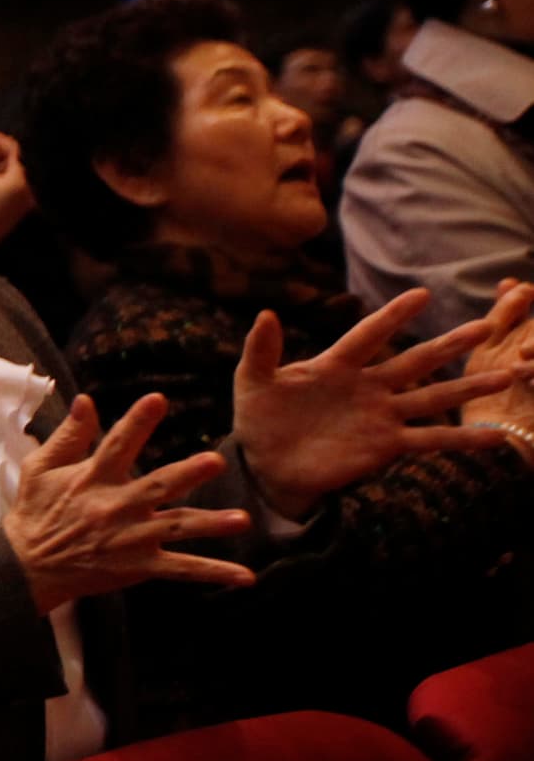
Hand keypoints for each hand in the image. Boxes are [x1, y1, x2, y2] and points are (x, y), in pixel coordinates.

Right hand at [5, 394, 254, 612]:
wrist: (25, 566)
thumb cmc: (34, 511)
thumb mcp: (39, 468)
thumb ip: (68, 435)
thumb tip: (86, 400)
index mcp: (93, 479)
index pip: (117, 444)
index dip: (137, 422)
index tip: (158, 399)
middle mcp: (115, 507)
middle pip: (157, 487)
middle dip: (187, 474)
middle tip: (216, 461)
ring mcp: (130, 539)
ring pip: (176, 528)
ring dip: (210, 524)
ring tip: (241, 520)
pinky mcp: (138, 566)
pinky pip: (181, 570)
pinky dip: (212, 573)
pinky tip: (245, 577)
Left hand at [237, 286, 529, 518]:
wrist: (266, 466)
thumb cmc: (259, 419)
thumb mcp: (252, 382)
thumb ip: (261, 351)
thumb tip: (266, 313)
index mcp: (336, 366)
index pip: (369, 335)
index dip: (394, 316)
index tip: (423, 294)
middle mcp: (368, 387)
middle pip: (416, 361)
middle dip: (451, 345)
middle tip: (487, 325)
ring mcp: (381, 415)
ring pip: (433, 397)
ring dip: (468, 387)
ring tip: (507, 375)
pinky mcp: (386, 445)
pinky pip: (429, 439)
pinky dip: (461, 439)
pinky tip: (494, 438)